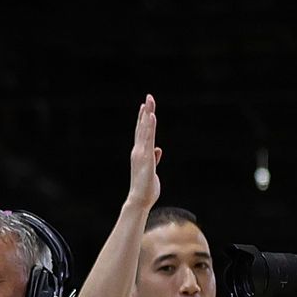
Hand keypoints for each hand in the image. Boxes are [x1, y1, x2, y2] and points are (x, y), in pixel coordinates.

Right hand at [128, 94, 161, 208]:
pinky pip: (147, 138)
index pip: (142, 132)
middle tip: (148, 97)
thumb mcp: (152, 170)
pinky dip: (148, 127)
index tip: (145, 106)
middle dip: (146, 111)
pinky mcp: (145, 156)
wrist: (140, 199)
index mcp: (140, 153)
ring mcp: (141, 152)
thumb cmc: (146, 187)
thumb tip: (158, 149)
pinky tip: (151, 117)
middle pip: (142, 127)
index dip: (143, 119)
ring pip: (144, 130)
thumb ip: (154, 158)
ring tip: (149, 102)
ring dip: (147, 115)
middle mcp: (138, 150)